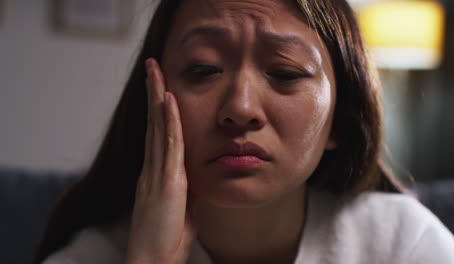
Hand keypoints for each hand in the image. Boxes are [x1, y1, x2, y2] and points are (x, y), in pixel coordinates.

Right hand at [125, 58, 195, 263]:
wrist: (152, 263)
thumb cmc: (166, 241)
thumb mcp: (182, 210)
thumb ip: (186, 192)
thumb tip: (195, 182)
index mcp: (156, 174)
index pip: (157, 134)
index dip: (158, 109)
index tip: (161, 87)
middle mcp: (152, 168)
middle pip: (154, 123)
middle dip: (153, 93)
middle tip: (153, 66)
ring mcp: (157, 174)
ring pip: (158, 127)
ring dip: (158, 97)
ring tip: (156, 70)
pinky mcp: (166, 183)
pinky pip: (169, 145)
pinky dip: (169, 121)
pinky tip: (169, 101)